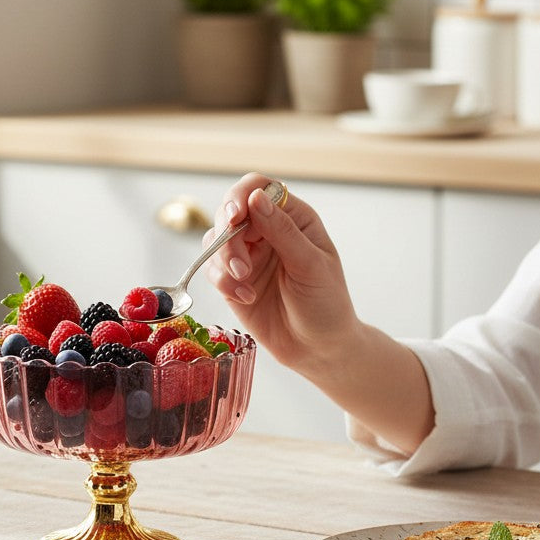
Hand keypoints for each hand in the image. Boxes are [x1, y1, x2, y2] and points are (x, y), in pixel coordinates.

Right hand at [206, 173, 433, 454]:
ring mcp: (248, 254)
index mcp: (293, 218)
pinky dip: (222, 282)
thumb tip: (255, 197)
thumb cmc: (326, 305)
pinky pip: (212, 269)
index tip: (235, 217)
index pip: (259, 189)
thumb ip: (282, 231)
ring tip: (244, 285)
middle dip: (229, 238)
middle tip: (239, 266)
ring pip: (215, 240)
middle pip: (229, 212)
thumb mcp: (310, 266)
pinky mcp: (232, 279)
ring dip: (224, 262)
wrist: (319, 350)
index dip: (241, 197)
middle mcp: (267, 231)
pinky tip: (244, 297)